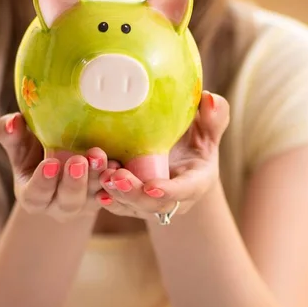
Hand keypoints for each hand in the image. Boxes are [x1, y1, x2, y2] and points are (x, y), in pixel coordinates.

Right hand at [0, 112, 117, 221]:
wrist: (61, 155)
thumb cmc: (34, 149)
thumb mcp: (19, 143)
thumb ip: (10, 134)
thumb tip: (12, 122)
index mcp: (33, 196)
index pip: (36, 195)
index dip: (43, 182)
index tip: (51, 163)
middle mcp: (59, 205)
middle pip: (68, 201)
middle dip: (74, 182)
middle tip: (79, 160)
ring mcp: (85, 204)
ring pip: (92, 197)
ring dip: (97, 178)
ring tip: (101, 156)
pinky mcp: (104, 196)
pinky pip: (113, 192)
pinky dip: (116, 180)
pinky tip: (119, 164)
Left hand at [95, 91, 229, 219]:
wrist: (178, 160)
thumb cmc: (194, 140)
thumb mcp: (207, 129)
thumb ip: (214, 117)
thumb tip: (209, 99)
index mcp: (195, 182)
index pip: (184, 191)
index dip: (170, 192)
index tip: (152, 188)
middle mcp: (172, 200)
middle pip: (153, 205)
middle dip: (133, 194)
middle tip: (116, 177)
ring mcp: (149, 205)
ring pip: (131, 207)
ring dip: (115, 195)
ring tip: (101, 176)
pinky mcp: (130, 204)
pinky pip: (117, 205)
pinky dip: (105, 197)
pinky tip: (93, 187)